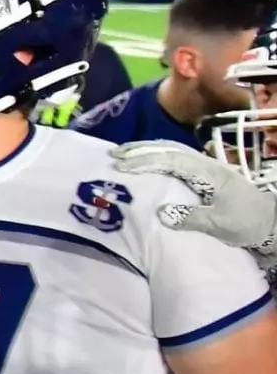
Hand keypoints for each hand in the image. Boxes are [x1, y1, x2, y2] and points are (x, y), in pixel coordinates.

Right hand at [111, 141, 276, 264]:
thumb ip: (191, 218)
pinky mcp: (205, 176)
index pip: (172, 160)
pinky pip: (176, 160)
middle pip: (170, 149)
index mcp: (209, 173)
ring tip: (123, 155)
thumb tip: (159, 212)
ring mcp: (206, 168)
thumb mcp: (220, 224)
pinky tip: (146, 163)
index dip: (145, 161)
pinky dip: (157, 158)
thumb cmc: (247, 223)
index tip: (121, 166)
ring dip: (146, 151)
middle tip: (113, 155)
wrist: (271, 222)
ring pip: (172, 152)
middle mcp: (206, 165)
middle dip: (140, 150)